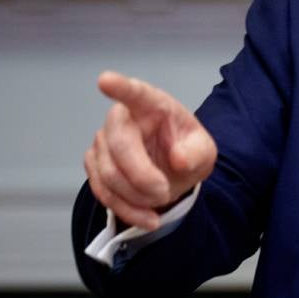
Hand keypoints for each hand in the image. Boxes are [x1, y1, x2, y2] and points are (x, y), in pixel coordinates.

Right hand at [83, 71, 216, 230]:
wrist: (173, 171)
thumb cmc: (186, 151)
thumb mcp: (203, 152)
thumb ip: (196, 154)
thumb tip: (179, 160)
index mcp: (152, 104)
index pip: (134, 92)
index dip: (120, 87)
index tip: (105, 80)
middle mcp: (122, 118)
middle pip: (118, 146)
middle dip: (141, 177)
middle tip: (164, 193)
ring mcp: (103, 140)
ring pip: (109, 174)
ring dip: (136, 197)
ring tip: (160, 201)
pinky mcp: (94, 164)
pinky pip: (103, 191)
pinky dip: (126, 209)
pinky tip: (146, 217)